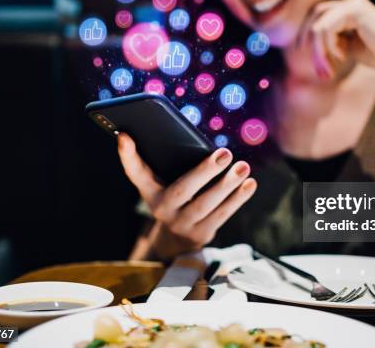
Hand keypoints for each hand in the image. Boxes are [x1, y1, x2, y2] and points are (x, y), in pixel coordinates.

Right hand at [117, 133, 256, 259]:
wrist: (175, 240)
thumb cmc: (173, 198)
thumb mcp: (162, 184)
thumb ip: (163, 163)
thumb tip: (165, 137)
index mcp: (150, 192)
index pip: (135, 172)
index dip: (127, 156)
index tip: (124, 135)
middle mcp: (163, 210)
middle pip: (183, 189)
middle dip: (205, 171)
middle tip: (225, 153)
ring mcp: (182, 225)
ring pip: (207, 204)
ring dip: (228, 185)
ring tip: (243, 166)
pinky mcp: (202, 234)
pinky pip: (222, 215)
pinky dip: (238, 199)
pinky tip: (249, 184)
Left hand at [300, 0, 374, 95]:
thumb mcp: (347, 46)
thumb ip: (332, 40)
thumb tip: (307, 41)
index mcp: (349, 7)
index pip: (318, 17)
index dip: (308, 36)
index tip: (312, 60)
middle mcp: (350, 0)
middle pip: (315, 18)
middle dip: (311, 45)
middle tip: (319, 70)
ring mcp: (352, 2)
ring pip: (319, 26)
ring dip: (320, 52)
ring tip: (329, 70)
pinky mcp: (354, 10)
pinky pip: (327, 29)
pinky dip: (330, 47)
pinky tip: (344, 57)